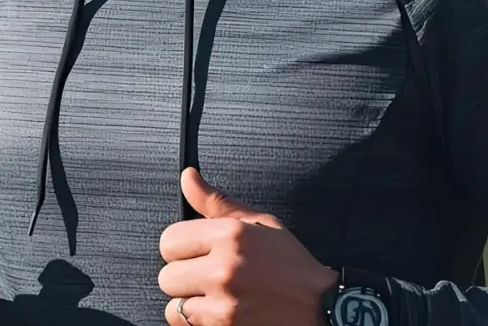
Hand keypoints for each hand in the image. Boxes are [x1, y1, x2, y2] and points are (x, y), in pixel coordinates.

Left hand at [158, 167, 337, 325]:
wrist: (320, 308)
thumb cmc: (290, 264)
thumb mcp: (259, 224)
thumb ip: (217, 202)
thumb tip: (187, 177)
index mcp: (231, 235)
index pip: (169, 240)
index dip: (180, 248)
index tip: (196, 254)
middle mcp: (225, 268)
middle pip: (167, 275)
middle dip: (184, 277)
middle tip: (208, 278)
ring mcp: (224, 302)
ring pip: (173, 304)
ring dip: (190, 303)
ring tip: (215, 297)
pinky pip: (185, 324)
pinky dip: (197, 322)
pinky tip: (219, 313)